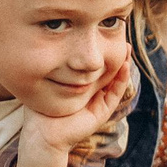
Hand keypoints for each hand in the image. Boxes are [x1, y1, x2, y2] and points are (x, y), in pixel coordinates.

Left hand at [14, 43, 135, 166]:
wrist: (42, 133)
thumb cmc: (40, 108)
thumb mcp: (48, 82)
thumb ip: (54, 67)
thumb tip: (48, 43)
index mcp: (79, 85)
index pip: (94, 65)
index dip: (100, 50)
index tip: (103, 33)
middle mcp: (91, 92)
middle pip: (107, 69)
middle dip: (114, 53)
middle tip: (120, 36)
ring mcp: (98, 101)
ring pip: (115, 79)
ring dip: (123, 63)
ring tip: (126, 47)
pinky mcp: (102, 111)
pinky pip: (115, 92)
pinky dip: (122, 79)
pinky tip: (125, 65)